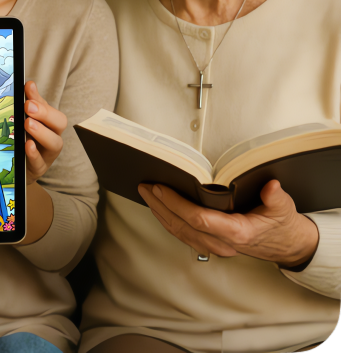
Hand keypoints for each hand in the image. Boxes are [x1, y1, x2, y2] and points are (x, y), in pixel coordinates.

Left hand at [23, 81, 64, 185]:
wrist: (20, 167)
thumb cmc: (27, 139)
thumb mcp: (29, 120)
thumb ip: (31, 103)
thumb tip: (30, 84)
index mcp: (51, 124)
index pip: (53, 110)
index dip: (42, 100)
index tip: (28, 88)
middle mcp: (53, 137)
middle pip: (60, 124)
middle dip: (45, 114)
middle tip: (28, 106)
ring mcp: (48, 154)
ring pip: (54, 143)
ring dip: (42, 132)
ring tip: (28, 123)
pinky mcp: (39, 168)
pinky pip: (39, 162)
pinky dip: (34, 153)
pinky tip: (27, 145)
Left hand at [138, 180, 319, 266]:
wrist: (289, 247)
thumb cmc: (284, 226)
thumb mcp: (284, 209)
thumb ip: (276, 198)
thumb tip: (270, 187)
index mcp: (237, 233)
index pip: (198, 219)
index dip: (176, 204)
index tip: (161, 188)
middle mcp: (222, 243)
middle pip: (182, 226)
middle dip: (160, 206)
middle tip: (145, 187)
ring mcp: (216, 246)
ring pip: (180, 232)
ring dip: (160, 213)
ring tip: (147, 194)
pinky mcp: (212, 245)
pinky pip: (184, 234)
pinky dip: (169, 221)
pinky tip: (160, 208)